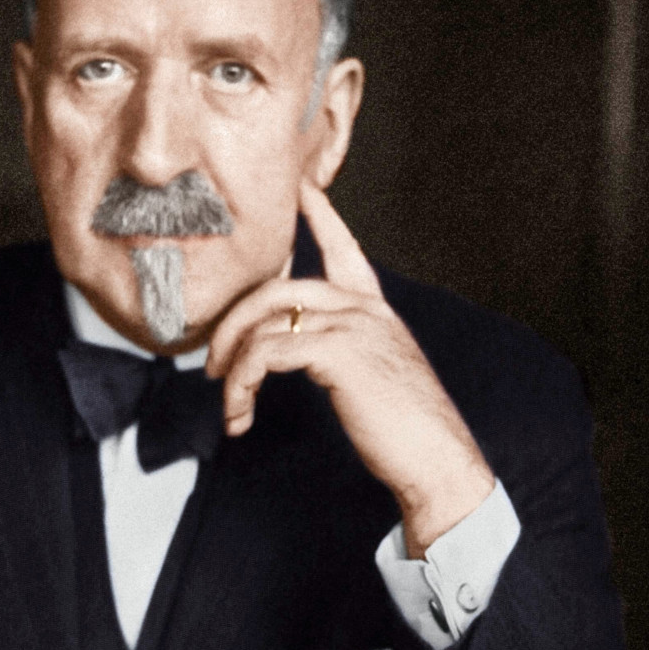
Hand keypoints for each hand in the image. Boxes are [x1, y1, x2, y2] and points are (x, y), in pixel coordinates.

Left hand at [206, 182, 495, 555]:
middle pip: (279, 287)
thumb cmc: (407, 433)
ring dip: (232, 367)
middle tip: (212, 364)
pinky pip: (266, 354)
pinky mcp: (339, 353)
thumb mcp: (377, 379)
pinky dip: (241, 385)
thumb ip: (346, 354)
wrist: (436, 461)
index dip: (321, 217)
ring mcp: (353, 326)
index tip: (302, 188)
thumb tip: (302, 355)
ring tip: (229, 406)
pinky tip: (241, 416)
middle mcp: (365, 309)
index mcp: (376, 312)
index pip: (346, 250)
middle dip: (234, 322)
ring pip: (265, 323)